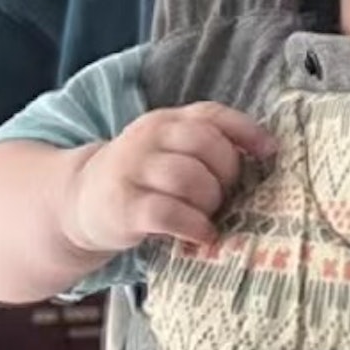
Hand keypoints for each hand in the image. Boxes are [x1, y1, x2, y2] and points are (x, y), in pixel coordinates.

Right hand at [64, 103, 274, 256]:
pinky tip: (201, 235)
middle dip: (227, 173)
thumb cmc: (141, 180)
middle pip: (206, 144)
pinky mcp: (124, 205)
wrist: (80, 202)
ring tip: (209, 216)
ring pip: (189, 177)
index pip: (211, 114)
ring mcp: (133, 169)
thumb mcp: (168, 152)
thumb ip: (204, 148)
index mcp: (167, 121)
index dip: (246, 131)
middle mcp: (149, 137)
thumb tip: (264, 159)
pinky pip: (169, 212)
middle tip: (226, 196)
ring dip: (210, 202)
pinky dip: (194, 226)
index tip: (270, 152)